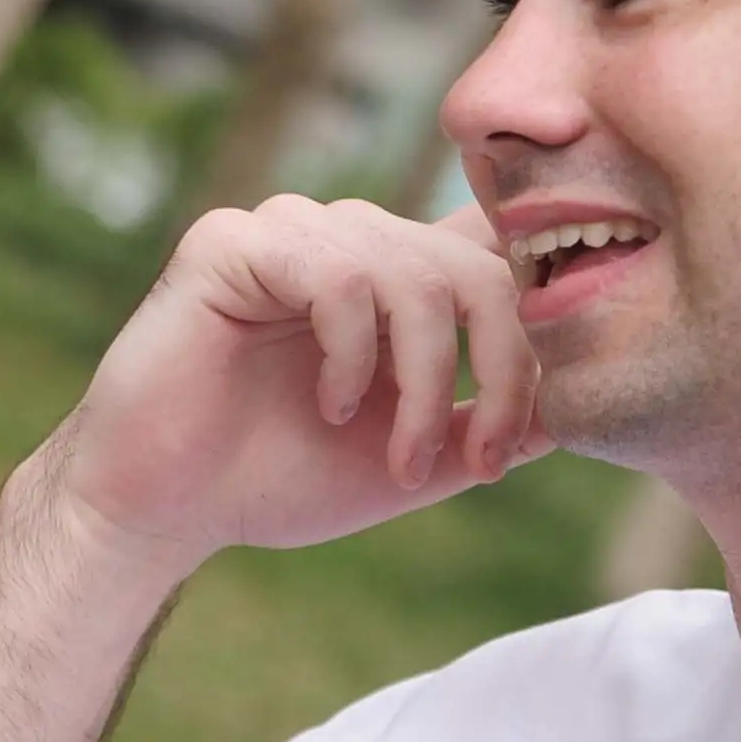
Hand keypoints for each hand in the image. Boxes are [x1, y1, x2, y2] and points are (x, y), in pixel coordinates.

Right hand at [36, 196, 544, 574]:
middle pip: (476, 267)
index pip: (496, 253)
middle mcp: (350, 240)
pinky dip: (353, 356)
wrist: (164, 509)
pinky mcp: (233, 242)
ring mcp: (291, 232)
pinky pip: (337, 278)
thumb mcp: (413, 463)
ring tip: (397, 457)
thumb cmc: (276, 481)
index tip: (545, 409)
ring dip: (422, 381)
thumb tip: (576, 409)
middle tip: (482, 460)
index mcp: (395, 277)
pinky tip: (331, 407)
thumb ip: (488, 428)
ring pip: (414, 273)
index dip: (541, 312)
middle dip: (498, 370)